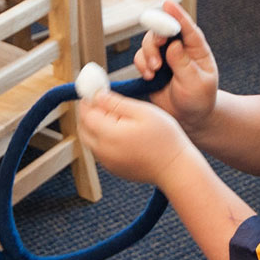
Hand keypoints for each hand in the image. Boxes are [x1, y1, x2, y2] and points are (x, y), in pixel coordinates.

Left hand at [76, 90, 199, 187]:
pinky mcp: (113, 169)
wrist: (175, 169)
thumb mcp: (143, 112)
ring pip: (90, 139)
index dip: (88, 100)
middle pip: (83, 128)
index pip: (86, 114)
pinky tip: (120, 132)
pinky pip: (99, 150)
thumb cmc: (165, 139)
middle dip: (88, 112)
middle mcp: (103, 151)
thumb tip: (97, 95)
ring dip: (94, 126)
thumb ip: (117, 103)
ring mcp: (107, 163)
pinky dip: (101, 138)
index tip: (94, 90)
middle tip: (101, 100)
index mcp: (109, 135)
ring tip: (114, 116)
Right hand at [133, 0, 218, 131]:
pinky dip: (141, 64)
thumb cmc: (199, 99)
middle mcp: (179, 48)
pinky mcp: (152, 66)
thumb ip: (184, 65)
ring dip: (148, 54)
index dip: (177, 15)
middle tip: (157, 50)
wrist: (189, 117)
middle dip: (156, 38)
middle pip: (162, 30)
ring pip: (148, 43)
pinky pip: (140, 58)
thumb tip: (173, 45)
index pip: (187, 27)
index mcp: (196, 48)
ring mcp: (164, 56)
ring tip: (153, 71)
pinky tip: (148, 76)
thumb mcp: (197, 84)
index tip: (168, 4)